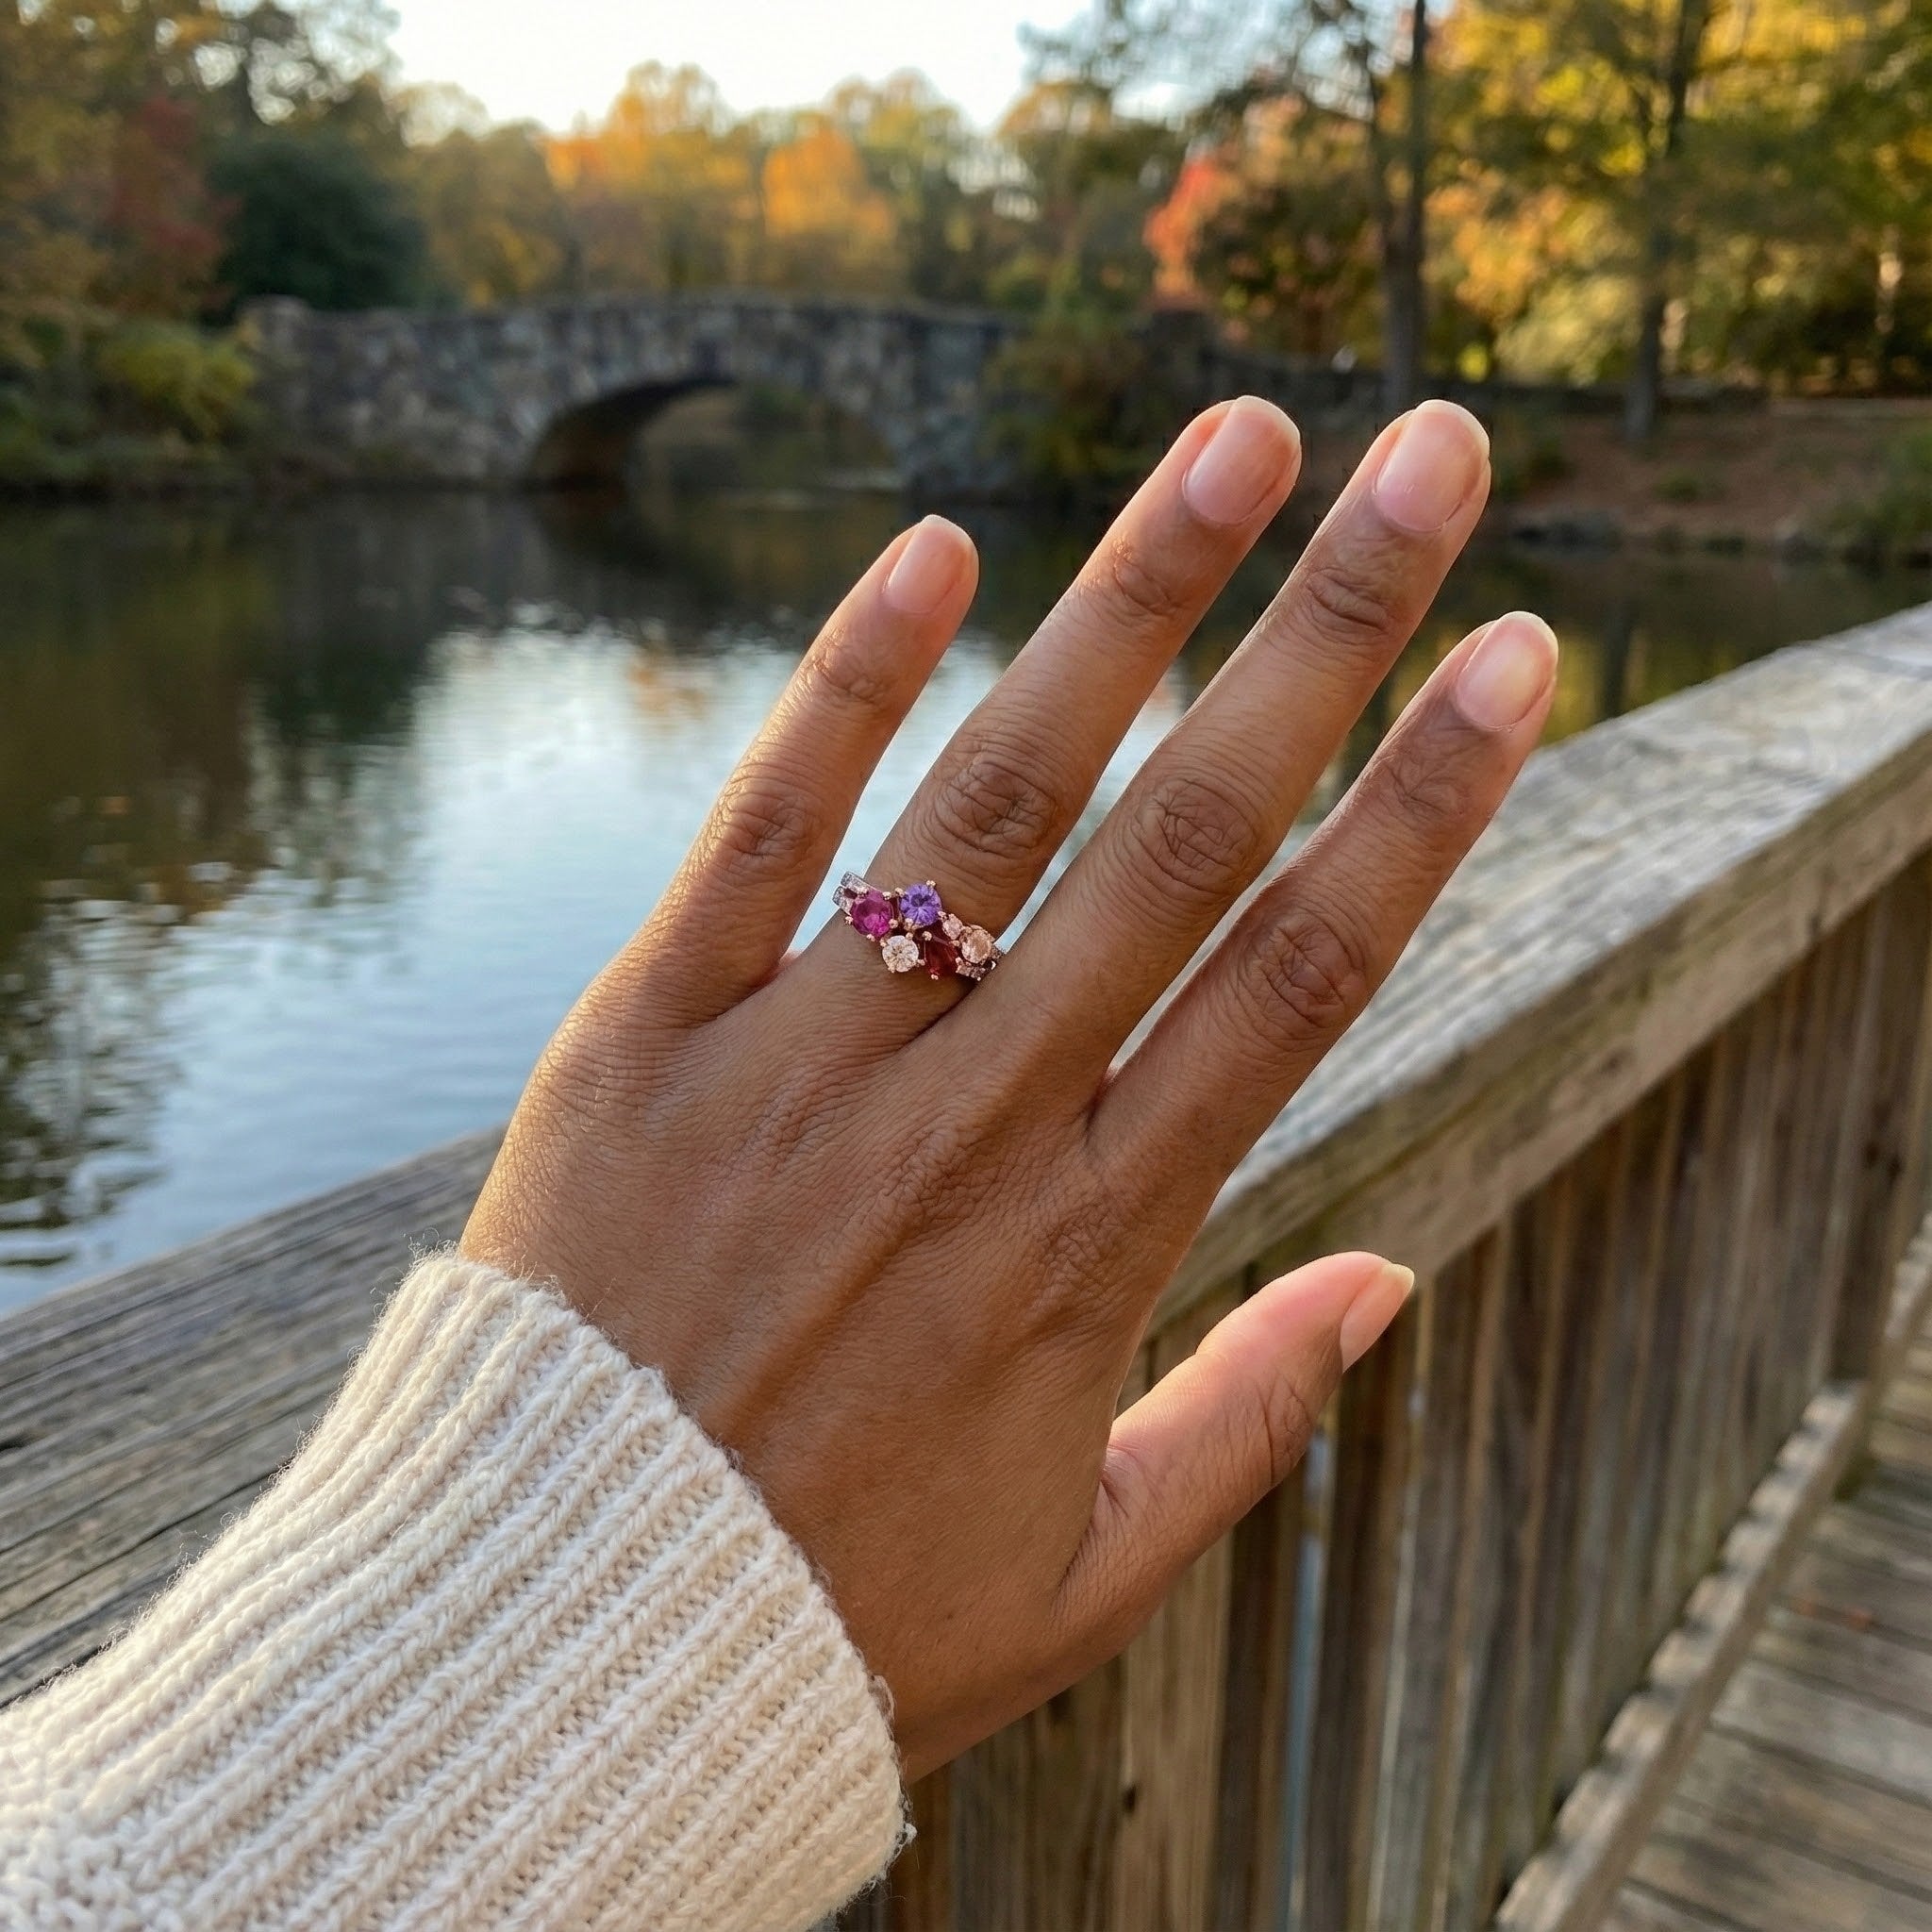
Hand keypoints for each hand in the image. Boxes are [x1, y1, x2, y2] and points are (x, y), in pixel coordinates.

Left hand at [461, 397, 1555, 1778]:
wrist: (562, 1641)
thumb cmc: (837, 1611)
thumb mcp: (1084, 1569)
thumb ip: (1250, 1418)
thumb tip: (1396, 1284)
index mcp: (1092, 1241)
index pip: (1302, 975)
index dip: (1426, 802)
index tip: (1516, 660)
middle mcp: (969, 1123)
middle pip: (1184, 839)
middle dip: (1326, 634)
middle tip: (1430, 461)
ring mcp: (802, 1066)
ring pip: (990, 798)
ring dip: (1126, 605)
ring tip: (1237, 441)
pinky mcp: (645, 1038)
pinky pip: (755, 834)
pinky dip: (839, 685)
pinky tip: (929, 546)